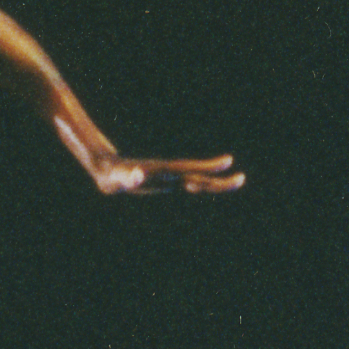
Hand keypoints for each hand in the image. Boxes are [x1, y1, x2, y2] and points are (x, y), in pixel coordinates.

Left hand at [92, 152, 242, 195]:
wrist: (107, 169)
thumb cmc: (113, 175)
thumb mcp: (120, 178)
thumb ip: (129, 178)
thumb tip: (136, 176)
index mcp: (166, 172)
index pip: (193, 171)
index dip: (210, 168)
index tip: (229, 163)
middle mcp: (171, 174)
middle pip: (200, 177)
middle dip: (220, 181)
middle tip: (242, 179)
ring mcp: (169, 178)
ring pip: (197, 180)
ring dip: (214, 182)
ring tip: (234, 181)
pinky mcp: (165, 182)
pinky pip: (188, 184)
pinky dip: (201, 184)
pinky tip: (208, 186)